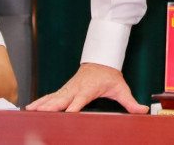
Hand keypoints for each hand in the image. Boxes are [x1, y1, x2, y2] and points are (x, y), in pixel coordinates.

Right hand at [25, 63, 147, 112]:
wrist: (102, 60)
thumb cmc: (110, 75)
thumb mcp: (121, 88)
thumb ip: (130, 101)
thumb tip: (143, 110)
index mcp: (89, 89)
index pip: (80, 100)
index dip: (73, 107)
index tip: (67, 114)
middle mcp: (76, 88)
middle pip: (62, 99)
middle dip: (52, 106)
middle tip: (41, 113)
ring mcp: (68, 88)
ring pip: (53, 97)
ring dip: (42, 104)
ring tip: (30, 111)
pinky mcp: (64, 89)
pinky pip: (50, 95)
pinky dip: (40, 101)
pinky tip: (30, 108)